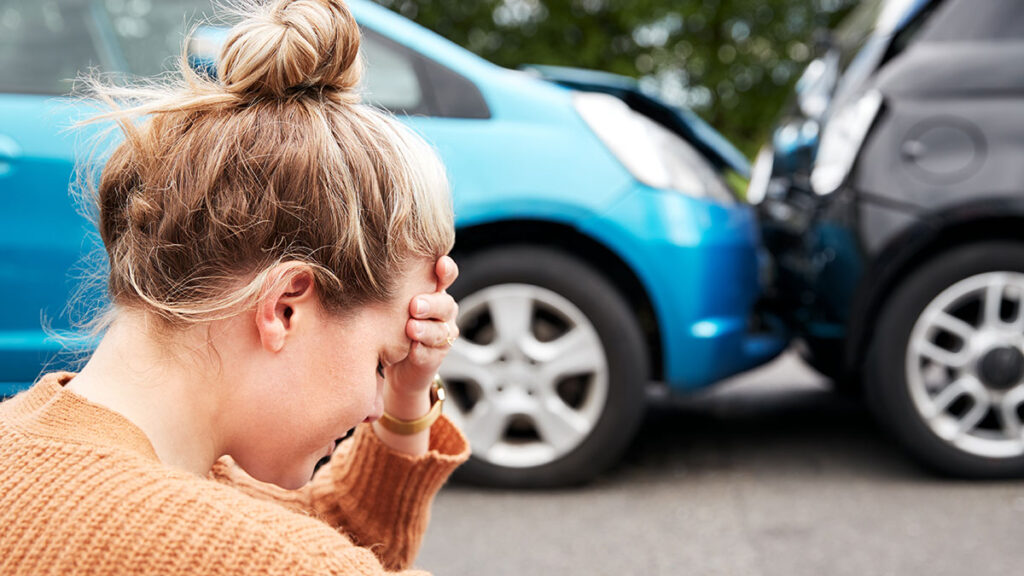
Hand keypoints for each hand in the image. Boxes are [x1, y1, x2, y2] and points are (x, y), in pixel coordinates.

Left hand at [384, 255, 459, 407]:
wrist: (391, 361)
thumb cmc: (389, 320)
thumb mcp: (390, 299)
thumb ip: (392, 284)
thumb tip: (374, 264)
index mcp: (434, 290)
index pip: (446, 276)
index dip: (446, 270)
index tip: (440, 264)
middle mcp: (442, 310)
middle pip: (446, 304)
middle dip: (431, 304)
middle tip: (415, 306)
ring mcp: (442, 334)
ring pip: (440, 330)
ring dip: (426, 330)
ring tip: (411, 328)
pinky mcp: (435, 357)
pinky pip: (431, 353)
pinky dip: (421, 351)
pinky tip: (411, 349)